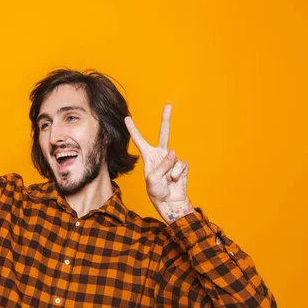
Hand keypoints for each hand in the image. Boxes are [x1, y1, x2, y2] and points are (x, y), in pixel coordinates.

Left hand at [124, 105, 192, 222]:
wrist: (170, 202)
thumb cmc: (156, 192)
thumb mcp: (152, 179)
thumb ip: (162, 165)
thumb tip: (173, 152)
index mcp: (148, 156)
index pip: (139, 140)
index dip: (133, 130)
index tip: (126, 118)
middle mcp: (160, 155)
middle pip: (164, 134)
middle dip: (166, 119)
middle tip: (168, 105)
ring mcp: (172, 159)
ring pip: (172, 157)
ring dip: (168, 171)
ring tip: (166, 181)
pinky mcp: (182, 165)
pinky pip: (180, 165)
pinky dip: (176, 174)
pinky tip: (174, 181)